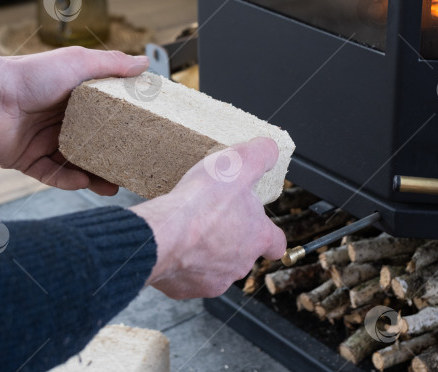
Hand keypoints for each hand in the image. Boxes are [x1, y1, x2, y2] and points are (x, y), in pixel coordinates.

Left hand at [0, 29, 148, 194]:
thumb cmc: (31, 74)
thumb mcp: (79, 63)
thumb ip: (113, 64)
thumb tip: (144, 63)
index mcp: (73, 99)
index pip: (103, 118)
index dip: (122, 129)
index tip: (142, 139)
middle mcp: (58, 121)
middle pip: (91, 145)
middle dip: (111, 160)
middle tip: (132, 171)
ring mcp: (42, 142)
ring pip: (74, 164)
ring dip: (93, 176)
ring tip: (114, 186)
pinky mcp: (25, 160)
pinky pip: (51, 175)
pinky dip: (68, 180)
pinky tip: (84, 182)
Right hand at [131, 137, 286, 298]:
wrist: (161, 234)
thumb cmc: (201, 202)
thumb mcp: (239, 163)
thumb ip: (261, 154)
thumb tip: (270, 149)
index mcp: (257, 237)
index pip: (276, 243)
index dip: (268, 233)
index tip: (260, 227)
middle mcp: (240, 264)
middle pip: (241, 252)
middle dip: (229, 237)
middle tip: (211, 216)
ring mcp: (213, 280)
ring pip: (214, 266)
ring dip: (205, 251)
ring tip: (188, 229)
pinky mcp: (185, 289)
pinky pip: (186, 276)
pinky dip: (180, 263)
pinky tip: (172, 243)